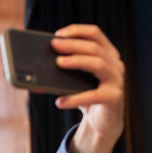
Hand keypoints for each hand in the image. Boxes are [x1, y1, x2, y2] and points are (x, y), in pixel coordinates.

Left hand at [51, 24, 124, 152]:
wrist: (102, 121)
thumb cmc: (86, 96)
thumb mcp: (76, 80)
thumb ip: (64, 70)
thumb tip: (35, 68)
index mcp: (107, 54)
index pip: (95, 34)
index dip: (77, 31)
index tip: (58, 34)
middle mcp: (115, 64)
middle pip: (94, 47)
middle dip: (72, 44)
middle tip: (54, 44)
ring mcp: (116, 80)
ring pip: (98, 63)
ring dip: (77, 61)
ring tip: (58, 63)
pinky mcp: (113, 98)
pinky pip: (93, 95)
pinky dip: (75, 98)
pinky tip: (59, 102)